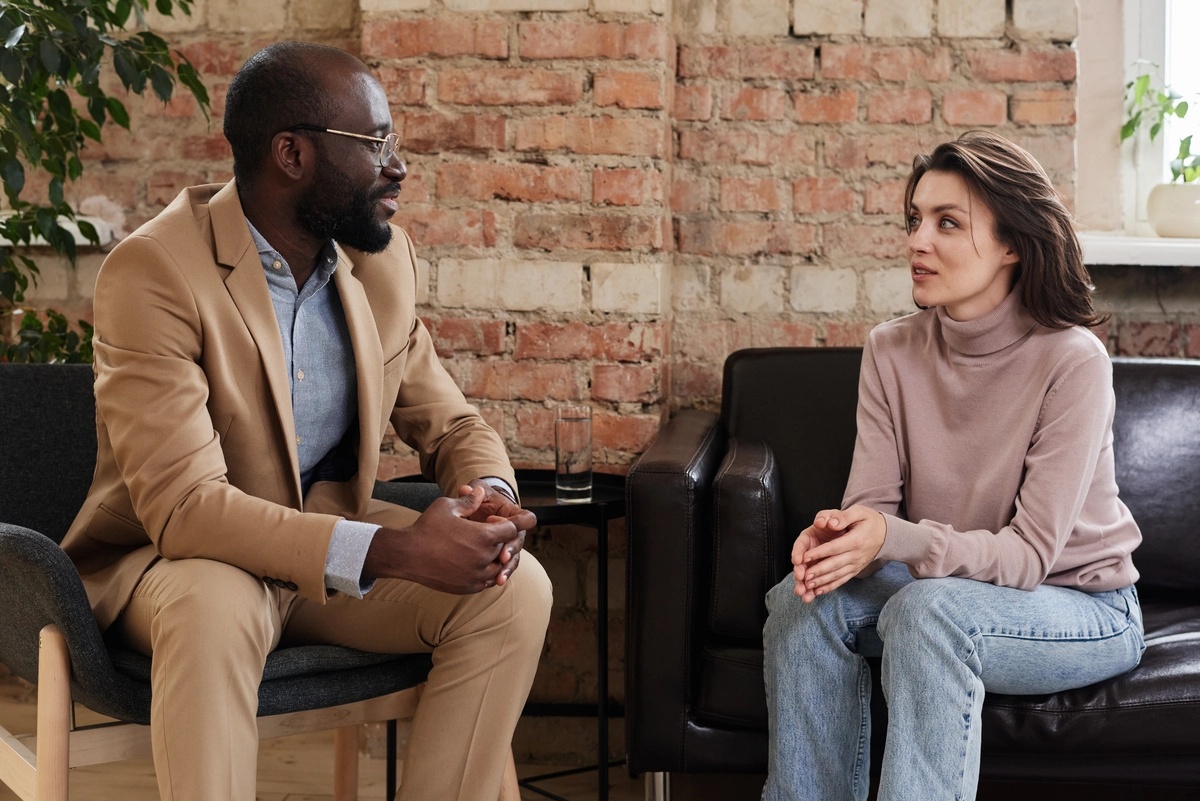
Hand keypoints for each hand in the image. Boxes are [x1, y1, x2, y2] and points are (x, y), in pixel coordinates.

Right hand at [363, 487, 529, 593]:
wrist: (406, 555)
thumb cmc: (427, 527)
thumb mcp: (448, 506)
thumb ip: (469, 500)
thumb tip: (481, 491)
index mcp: (484, 536)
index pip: (512, 530)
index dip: (513, 522)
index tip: (518, 519)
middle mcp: (485, 558)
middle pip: (505, 547)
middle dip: (501, 538)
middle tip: (491, 530)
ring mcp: (477, 575)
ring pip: (498, 566)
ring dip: (496, 557)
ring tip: (484, 548)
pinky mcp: (468, 587)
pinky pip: (486, 580)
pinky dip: (487, 571)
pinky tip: (477, 563)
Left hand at [461, 480, 536, 585]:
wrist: (477, 515)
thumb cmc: (480, 502)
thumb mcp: (477, 494)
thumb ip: (472, 491)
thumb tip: (465, 489)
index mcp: (513, 514)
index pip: (524, 518)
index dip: (513, 521)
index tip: (492, 521)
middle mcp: (514, 532)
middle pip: (518, 543)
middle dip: (510, 551)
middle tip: (501, 558)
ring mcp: (508, 547)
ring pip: (512, 560)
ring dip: (507, 570)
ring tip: (499, 579)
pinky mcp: (500, 559)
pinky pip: (503, 569)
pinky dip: (499, 576)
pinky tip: (492, 583)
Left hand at [791, 505, 885, 602]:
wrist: (886, 534)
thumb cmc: (869, 520)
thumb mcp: (859, 512)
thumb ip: (843, 516)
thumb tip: (830, 522)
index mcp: (856, 540)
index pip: (834, 547)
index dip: (819, 553)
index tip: (805, 557)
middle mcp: (856, 555)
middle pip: (835, 564)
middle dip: (818, 571)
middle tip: (803, 576)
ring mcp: (856, 565)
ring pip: (837, 575)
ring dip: (821, 582)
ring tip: (807, 586)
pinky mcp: (855, 570)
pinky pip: (842, 580)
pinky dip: (830, 587)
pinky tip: (818, 592)